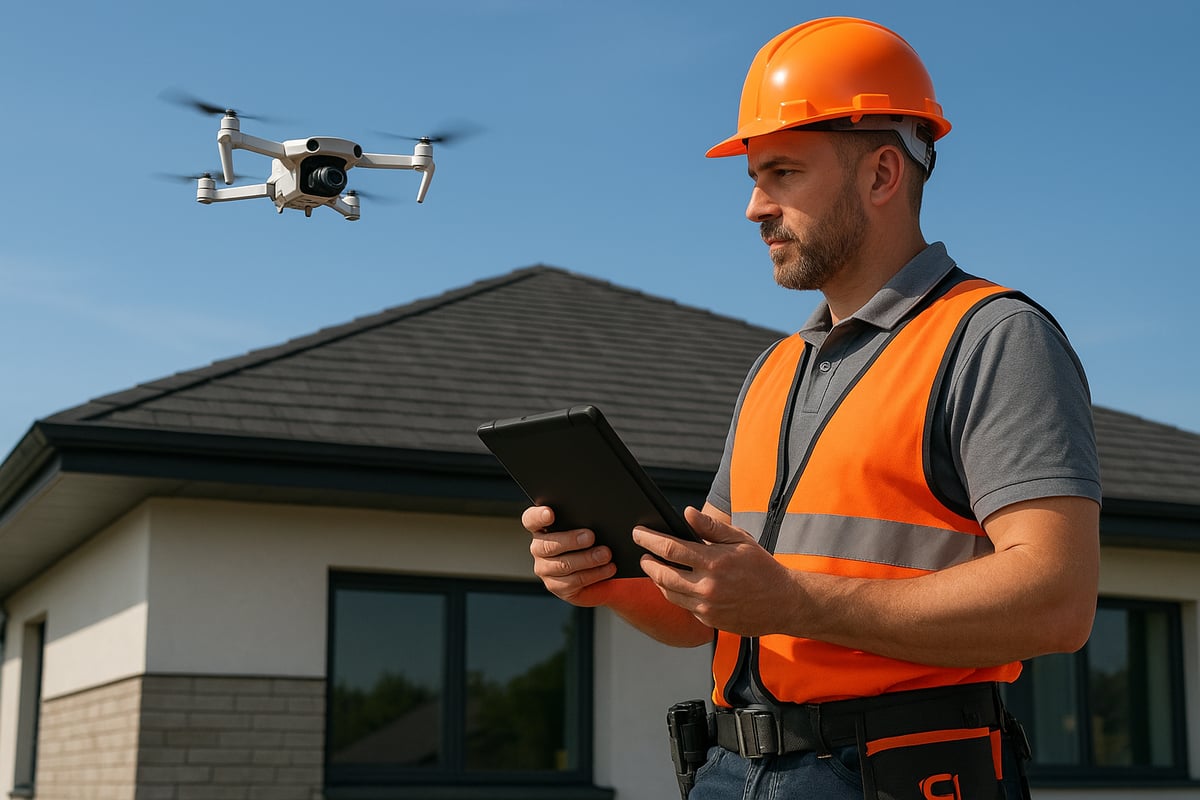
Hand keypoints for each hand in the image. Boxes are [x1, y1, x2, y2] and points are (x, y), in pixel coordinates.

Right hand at [523, 506, 618, 605]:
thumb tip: (602, 520)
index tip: (550, 513)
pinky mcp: (557, 586)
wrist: (601, 571)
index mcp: (542, 527)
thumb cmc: (593, 542)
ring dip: (587, 559)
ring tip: (605, 554)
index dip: (538, 516)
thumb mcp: (589, 527)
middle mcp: (539, 548)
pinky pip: (574, 581)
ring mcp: (545, 569)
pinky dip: (594, 574)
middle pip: (547, 545)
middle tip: (590, 536)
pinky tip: (608, 568)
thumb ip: (588, 521)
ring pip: (562, 565)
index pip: (531, 519)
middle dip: (570, 540)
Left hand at [634, 506, 799, 636]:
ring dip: (657, 578)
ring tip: (655, 567)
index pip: (671, 548)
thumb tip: (687, 513)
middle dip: (647, 562)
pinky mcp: (707, 620)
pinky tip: (674, 583)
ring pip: (668, 592)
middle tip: (643, 554)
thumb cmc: (762, 567)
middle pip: (662, 573)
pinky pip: (681, 605)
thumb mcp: (740, 539)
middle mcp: (707, 586)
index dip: (649, 540)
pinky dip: (673, 593)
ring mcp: (706, 606)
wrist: (783, 602)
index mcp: (714, 561)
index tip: (638, 533)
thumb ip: (711, 527)